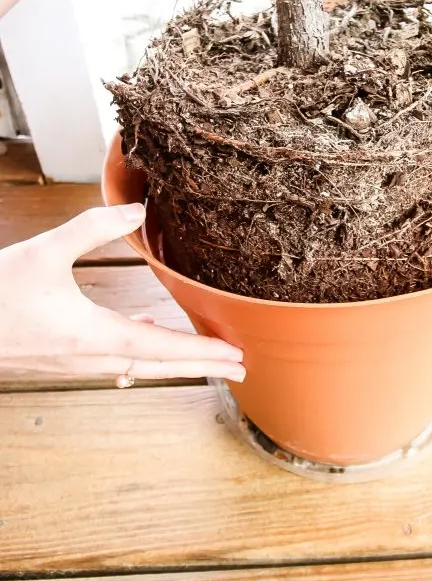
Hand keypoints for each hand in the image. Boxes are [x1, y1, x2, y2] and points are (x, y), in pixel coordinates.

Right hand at [0, 204, 244, 382]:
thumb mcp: (43, 251)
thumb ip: (90, 228)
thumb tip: (137, 211)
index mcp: (92, 335)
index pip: (161, 348)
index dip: (201, 352)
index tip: (236, 358)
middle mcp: (87, 356)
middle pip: (156, 364)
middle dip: (200, 366)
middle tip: (240, 369)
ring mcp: (72, 361)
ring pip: (134, 364)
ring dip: (170, 361)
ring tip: (202, 358)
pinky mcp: (58, 357)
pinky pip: (110, 360)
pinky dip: (135, 353)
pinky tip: (138, 339)